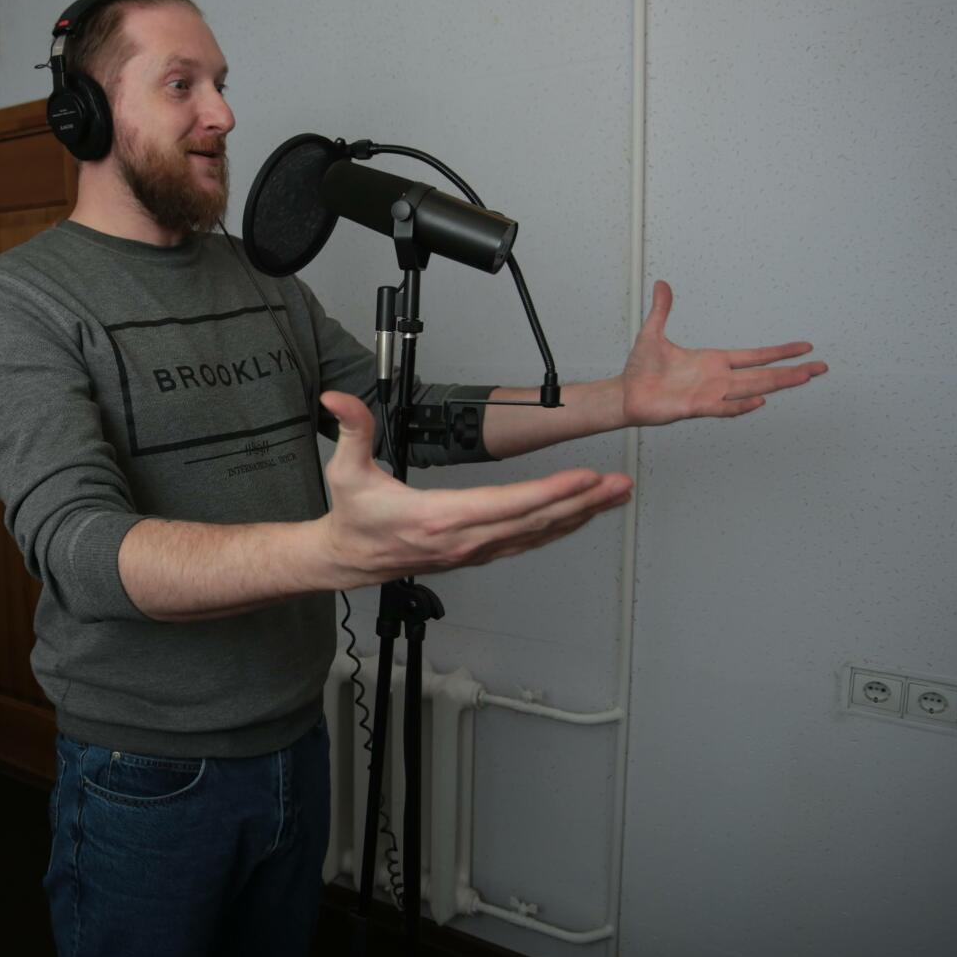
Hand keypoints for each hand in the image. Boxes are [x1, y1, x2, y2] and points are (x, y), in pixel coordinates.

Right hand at [315, 392, 631, 587]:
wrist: (349, 558)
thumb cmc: (354, 515)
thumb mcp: (346, 470)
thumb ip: (351, 429)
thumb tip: (337, 398)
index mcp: (439, 518)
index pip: (506, 505)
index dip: (549, 491)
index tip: (584, 477)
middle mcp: (465, 540)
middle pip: (535, 521)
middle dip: (582, 501)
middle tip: (619, 484)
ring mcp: (475, 551)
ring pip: (538, 534)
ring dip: (581, 515)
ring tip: (615, 496)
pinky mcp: (479, 553)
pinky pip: (528, 541)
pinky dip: (560, 528)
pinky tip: (582, 515)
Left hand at [620, 281, 827, 426]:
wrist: (625, 394)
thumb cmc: (640, 370)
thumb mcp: (652, 333)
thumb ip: (661, 309)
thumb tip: (661, 283)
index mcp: (713, 362)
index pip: (755, 356)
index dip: (779, 352)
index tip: (804, 349)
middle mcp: (717, 378)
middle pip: (763, 374)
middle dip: (793, 371)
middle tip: (821, 367)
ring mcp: (710, 394)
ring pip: (751, 388)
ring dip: (778, 384)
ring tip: (803, 378)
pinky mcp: (696, 408)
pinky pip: (724, 408)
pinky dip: (741, 405)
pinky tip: (760, 401)